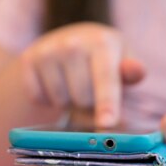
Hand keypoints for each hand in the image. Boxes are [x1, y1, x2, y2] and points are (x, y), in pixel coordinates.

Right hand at [20, 22, 144, 127]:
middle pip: (83, 99)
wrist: (67, 41)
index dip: (107, 103)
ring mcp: (47, 50)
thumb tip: (137, 71)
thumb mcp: (123, 62)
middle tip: (91, 91)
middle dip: (89, 105)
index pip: (106, 79)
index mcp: (102, 42)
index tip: (107, 124)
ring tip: (73, 85)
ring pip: (61, 101)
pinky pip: (39, 98)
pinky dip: (48, 99)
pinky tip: (56, 83)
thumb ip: (131, 73)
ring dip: (69, 103)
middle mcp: (73, 42)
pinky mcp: (28, 59)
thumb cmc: (103, 60)